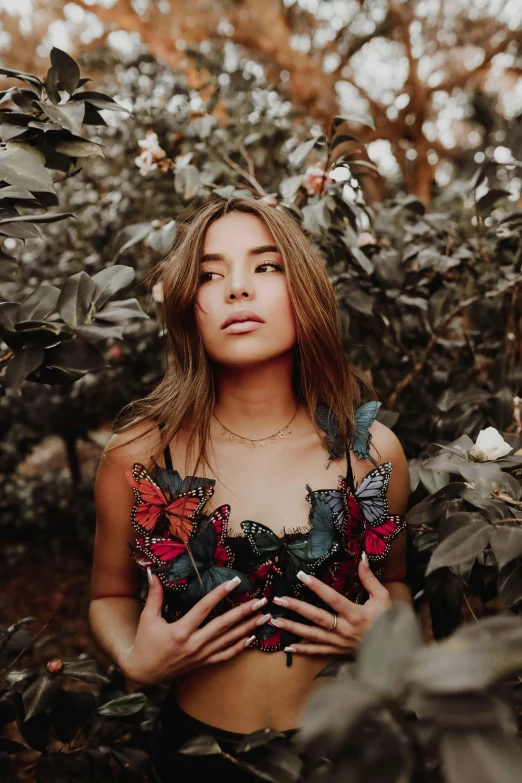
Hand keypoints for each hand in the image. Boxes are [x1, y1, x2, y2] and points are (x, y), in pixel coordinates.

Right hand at [121, 572, 269, 684]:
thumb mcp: (147, 618)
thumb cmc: (145, 643)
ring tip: (264, 616)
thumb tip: (153, 572)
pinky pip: (225, 655)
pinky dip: (240, 646)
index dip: (220, 594)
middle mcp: (194, 644)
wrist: (143, 674)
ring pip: (229, 640)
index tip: (235, 582)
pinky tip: (252, 637)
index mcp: (180, 631)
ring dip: (248, 627)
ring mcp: (201, 655)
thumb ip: (154, 595)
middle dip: (244, 612)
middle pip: (224, 625)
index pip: (204, 608)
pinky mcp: (203, 663)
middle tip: (260, 600)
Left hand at [268, 553, 390, 655]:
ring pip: (312, 635)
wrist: (395, 651)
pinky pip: (317, 652)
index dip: (317, 586)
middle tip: (278, 600)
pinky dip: (303, 650)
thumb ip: (370, 579)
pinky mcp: (337, 652)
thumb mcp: (383, 598)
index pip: (332, 598)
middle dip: (296, 608)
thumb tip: (362, 558)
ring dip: (293, 628)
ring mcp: (339, 642)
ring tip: (276, 620)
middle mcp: (345, 629)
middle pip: (316, 617)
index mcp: (355, 614)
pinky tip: (288, 646)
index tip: (301, 576)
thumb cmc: (388, 621)